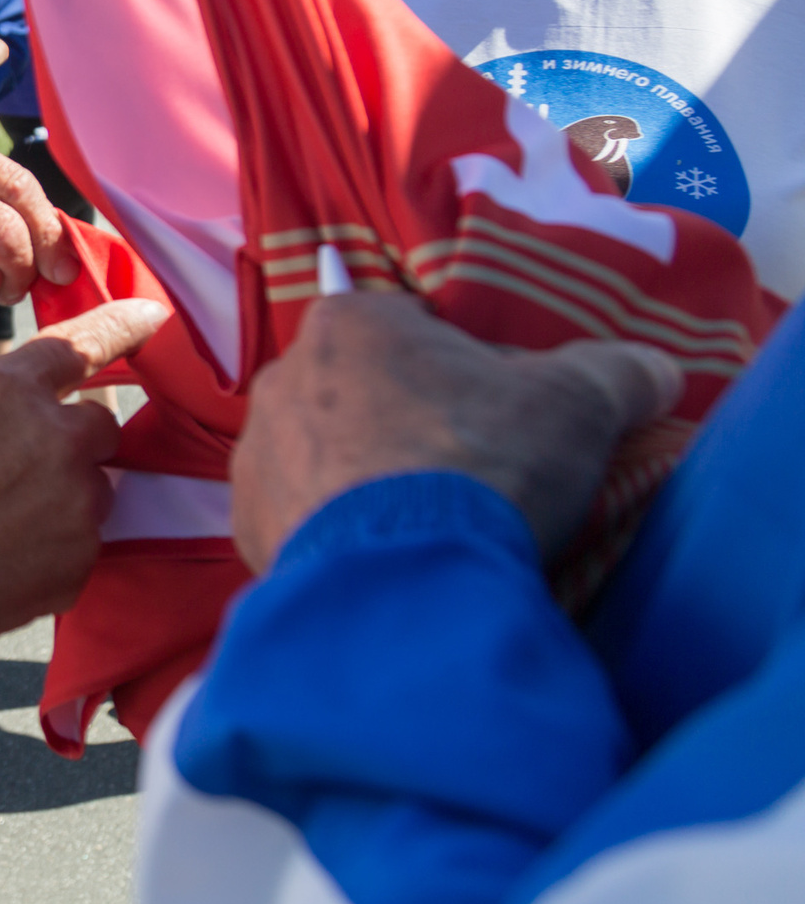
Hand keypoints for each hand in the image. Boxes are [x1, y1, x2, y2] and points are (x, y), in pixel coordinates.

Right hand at [0, 301, 161, 641]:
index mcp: (9, 389)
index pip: (84, 343)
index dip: (121, 326)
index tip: (151, 315)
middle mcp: (57, 438)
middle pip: (100, 427)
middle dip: (70, 443)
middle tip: (20, 472)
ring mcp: (76, 502)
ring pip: (93, 491)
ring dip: (61, 501)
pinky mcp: (80, 560)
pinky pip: (80, 548)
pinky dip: (50, 553)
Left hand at [229, 295, 682, 572]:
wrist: (406, 579)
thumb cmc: (482, 462)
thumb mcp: (576, 404)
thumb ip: (617, 373)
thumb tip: (655, 369)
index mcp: (349, 324)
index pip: (411, 328)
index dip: (463, 369)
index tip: (499, 414)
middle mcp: (283, 378)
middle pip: (363, 392)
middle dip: (409, 424)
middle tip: (469, 475)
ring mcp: (257, 456)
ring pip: (324, 457)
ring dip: (365, 482)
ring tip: (427, 529)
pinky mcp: (248, 529)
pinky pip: (301, 523)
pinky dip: (339, 539)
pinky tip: (388, 565)